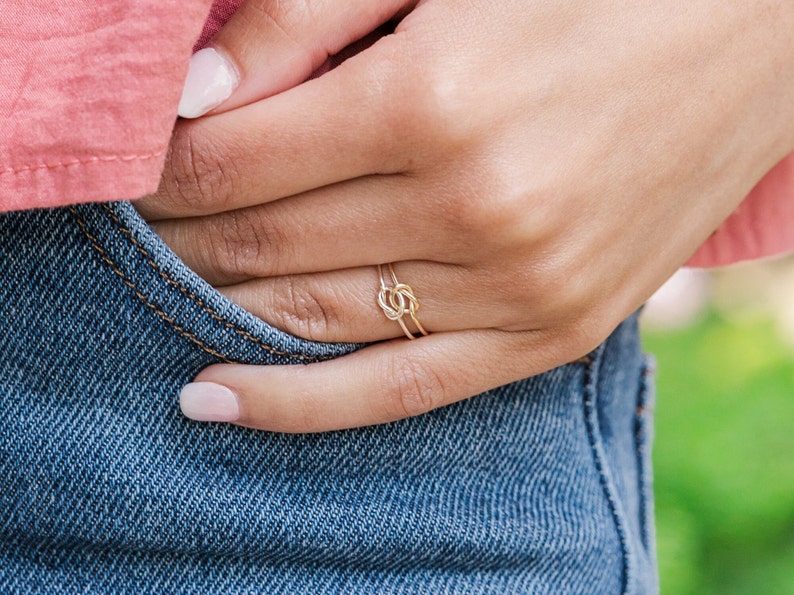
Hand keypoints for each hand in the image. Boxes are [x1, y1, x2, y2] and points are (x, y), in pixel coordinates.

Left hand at [136, 0, 793, 431]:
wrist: (758, 32)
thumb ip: (304, 21)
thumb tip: (191, 99)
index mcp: (437, 101)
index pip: (233, 159)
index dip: (160, 168)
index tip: (129, 168)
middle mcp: (475, 210)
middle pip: (261, 243)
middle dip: (177, 233)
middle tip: (134, 223)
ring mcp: (520, 288)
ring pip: (311, 319)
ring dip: (218, 302)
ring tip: (167, 285)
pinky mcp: (552, 331)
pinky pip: (395, 392)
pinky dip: (296, 404)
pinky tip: (213, 399)